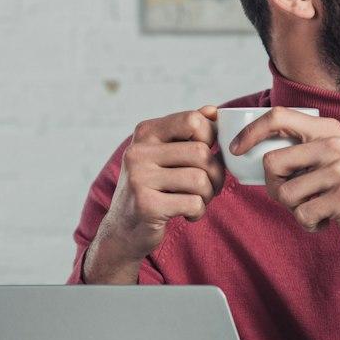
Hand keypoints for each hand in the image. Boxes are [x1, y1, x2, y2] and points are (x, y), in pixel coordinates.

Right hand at [83, 105, 226, 282]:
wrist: (123, 229)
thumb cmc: (152, 187)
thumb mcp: (164, 154)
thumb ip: (187, 132)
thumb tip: (213, 111)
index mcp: (145, 133)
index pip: (193, 120)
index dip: (210, 138)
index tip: (207, 154)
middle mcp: (138, 152)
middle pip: (201, 152)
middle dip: (216, 173)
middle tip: (210, 186)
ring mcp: (139, 178)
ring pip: (200, 179)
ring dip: (208, 194)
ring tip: (199, 200)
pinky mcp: (146, 206)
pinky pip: (193, 203)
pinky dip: (198, 211)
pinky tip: (187, 214)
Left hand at [229, 108, 339, 266]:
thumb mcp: (333, 158)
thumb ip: (302, 150)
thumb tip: (253, 153)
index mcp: (328, 129)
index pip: (278, 117)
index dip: (250, 132)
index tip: (236, 149)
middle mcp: (333, 144)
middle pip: (271, 162)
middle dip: (273, 187)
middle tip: (293, 199)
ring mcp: (339, 170)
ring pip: (284, 193)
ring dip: (294, 210)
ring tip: (316, 210)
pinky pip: (302, 215)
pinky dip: (309, 225)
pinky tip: (328, 221)